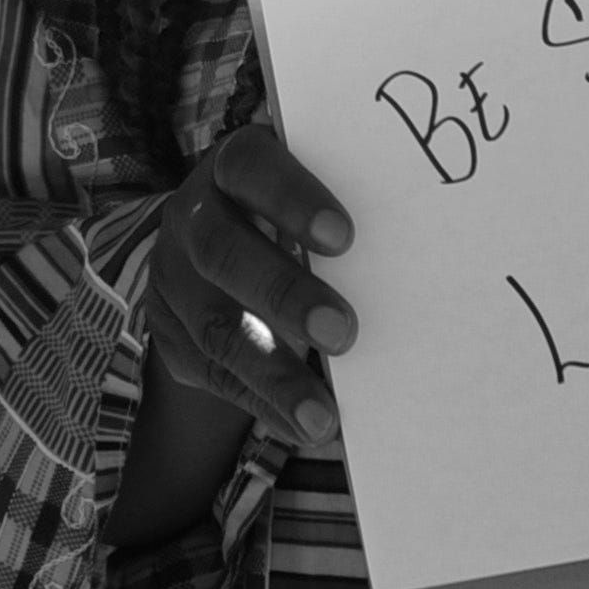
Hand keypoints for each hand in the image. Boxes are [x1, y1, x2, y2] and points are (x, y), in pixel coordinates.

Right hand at [146, 126, 357, 447]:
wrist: (216, 232)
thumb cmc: (291, 204)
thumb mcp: (308, 183)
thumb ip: (336, 205)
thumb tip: (419, 243)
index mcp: (231, 163)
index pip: (253, 168)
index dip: (294, 200)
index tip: (345, 237)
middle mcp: (192, 215)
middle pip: (225, 253)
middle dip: (284, 296)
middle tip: (344, 333)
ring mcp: (172, 277)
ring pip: (214, 327)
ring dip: (272, 374)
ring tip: (322, 416)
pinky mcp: (169, 332)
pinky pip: (212, 373)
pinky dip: (260, 403)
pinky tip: (301, 425)